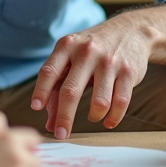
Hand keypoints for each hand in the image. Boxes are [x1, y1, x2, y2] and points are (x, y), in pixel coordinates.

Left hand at [29, 15, 152, 138]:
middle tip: (61, 135)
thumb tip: (49, 123)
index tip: (35, 108)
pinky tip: (108, 121)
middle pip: (71, 91)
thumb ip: (58, 88)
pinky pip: (120, 102)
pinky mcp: (129, 72)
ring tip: (92, 117)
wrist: (131, 30)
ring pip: (100, 102)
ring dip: (94, 117)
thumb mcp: (72, 58)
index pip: (49, 71)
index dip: (41, 91)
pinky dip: (113, 117)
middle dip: (64, 118)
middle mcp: (87, 52)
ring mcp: (109, 62)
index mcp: (67, 46)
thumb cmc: (92, 49)